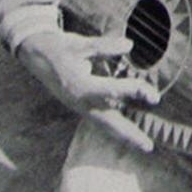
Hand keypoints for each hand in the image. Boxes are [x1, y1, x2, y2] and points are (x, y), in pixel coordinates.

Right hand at [17, 28, 159, 152]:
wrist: (37, 57)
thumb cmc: (61, 49)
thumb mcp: (80, 44)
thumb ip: (104, 46)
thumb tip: (129, 45)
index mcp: (81, 87)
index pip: (113, 91)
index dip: (134, 91)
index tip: (153, 95)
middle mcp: (81, 102)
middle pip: (108, 123)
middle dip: (129, 134)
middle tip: (148, 146)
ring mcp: (80, 108)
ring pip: (104, 126)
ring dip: (123, 135)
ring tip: (142, 144)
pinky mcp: (81, 108)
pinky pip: (100, 122)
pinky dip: (114, 128)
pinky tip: (127, 133)